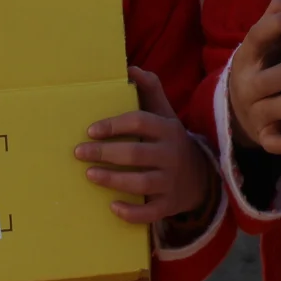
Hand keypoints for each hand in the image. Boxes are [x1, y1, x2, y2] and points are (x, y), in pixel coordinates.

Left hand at [76, 67, 215, 223]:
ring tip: (89, 175)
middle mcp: (171, 155)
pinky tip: (112, 207)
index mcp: (168, 130)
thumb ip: (151, 91)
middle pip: (136, 154)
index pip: (141, 123)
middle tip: (78, 152)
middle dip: (105, 153)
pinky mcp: (168, 205)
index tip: (90, 130)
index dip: (115, 125)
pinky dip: (131, 212)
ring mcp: (171, 182)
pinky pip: (149, 212)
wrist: (201, 178)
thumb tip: (130, 68)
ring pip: (140, 183)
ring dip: (112, 180)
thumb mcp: (166, 115)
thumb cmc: (172, 142)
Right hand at [225, 0, 280, 153]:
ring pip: (273, 109)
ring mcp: (253, 111)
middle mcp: (248, 85)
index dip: (277, 26)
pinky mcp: (262, 134)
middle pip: (268, 79)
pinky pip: (271, 142)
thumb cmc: (263, 66)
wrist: (238, 107)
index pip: (256, 37)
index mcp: (248, 57)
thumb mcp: (263, 43)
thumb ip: (274, 20)